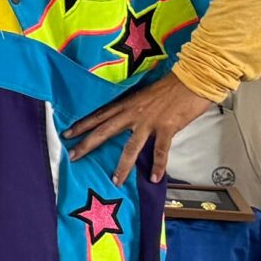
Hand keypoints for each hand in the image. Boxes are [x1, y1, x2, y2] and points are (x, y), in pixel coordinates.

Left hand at [64, 72, 210, 180]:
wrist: (193, 78)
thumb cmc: (172, 85)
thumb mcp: (146, 95)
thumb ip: (136, 107)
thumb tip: (129, 120)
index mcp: (128, 103)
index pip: (99, 115)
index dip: (82, 125)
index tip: (66, 133)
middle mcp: (134, 113)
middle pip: (105, 130)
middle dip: (87, 145)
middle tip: (72, 157)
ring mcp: (149, 122)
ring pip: (130, 147)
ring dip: (122, 166)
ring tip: (115, 181)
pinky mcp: (167, 128)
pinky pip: (160, 151)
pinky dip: (158, 166)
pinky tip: (155, 178)